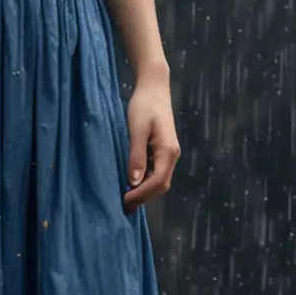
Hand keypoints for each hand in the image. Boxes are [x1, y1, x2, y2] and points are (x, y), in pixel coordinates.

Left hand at [123, 75, 179, 209]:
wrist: (154, 88)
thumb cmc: (144, 105)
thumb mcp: (137, 130)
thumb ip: (136, 156)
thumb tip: (133, 182)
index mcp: (167, 151)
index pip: (156, 182)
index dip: (140, 195)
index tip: (123, 201)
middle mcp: (172, 155)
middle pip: (161, 186)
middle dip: (143, 198)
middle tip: (123, 206)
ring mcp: (170, 153)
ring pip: (160, 180)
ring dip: (145, 192)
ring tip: (127, 199)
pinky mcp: (164, 150)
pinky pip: (158, 172)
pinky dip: (146, 182)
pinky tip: (133, 184)